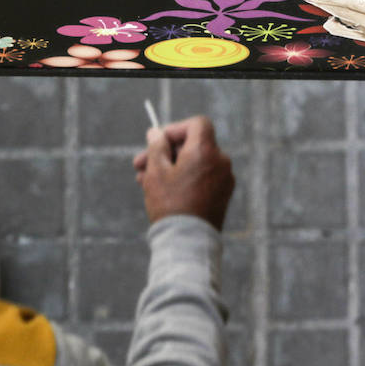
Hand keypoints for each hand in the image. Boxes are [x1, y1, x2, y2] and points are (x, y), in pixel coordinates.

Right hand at [133, 116, 234, 230]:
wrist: (188, 241)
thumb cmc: (170, 204)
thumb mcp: (156, 171)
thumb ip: (156, 147)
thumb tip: (156, 133)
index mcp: (206, 150)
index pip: (197, 124)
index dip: (175, 129)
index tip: (156, 141)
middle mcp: (221, 161)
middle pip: (193, 145)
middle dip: (165, 152)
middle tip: (139, 164)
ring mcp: (225, 179)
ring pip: (194, 163)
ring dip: (171, 167)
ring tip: (145, 181)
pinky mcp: (223, 195)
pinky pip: (202, 177)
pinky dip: (184, 179)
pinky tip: (163, 191)